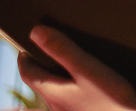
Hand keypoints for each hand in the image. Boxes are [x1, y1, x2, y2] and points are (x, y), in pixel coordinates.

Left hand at [17, 26, 135, 110]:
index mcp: (53, 92)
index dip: (24, 57)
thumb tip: (36, 32)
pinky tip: (88, 84)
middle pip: (41, 82)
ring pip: (56, 91)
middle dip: (41, 65)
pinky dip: (70, 86)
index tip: (26, 44)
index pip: (28, 73)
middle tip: (48, 48)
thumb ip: (63, 50)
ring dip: (56, 76)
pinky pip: (70, 99)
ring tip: (70, 61)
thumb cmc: (111, 100)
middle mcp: (56, 105)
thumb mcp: (88, 69)